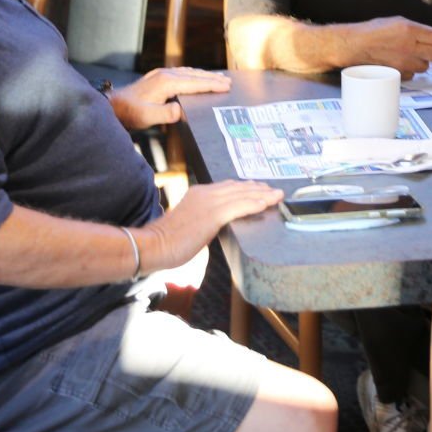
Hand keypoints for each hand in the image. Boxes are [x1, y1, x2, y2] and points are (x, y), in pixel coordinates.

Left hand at [111, 66, 230, 127]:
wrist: (113, 105)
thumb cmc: (130, 112)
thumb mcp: (147, 117)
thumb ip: (165, 114)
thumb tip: (180, 110)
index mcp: (166, 83)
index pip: (195, 83)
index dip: (212, 85)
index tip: (226, 86)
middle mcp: (166, 74)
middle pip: (195, 75)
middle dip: (212, 78)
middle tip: (229, 81)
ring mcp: (161, 74)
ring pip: (189, 72)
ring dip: (204, 75)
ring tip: (218, 78)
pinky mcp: (158, 77)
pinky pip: (182, 73)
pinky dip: (194, 74)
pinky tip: (196, 77)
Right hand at [140, 181, 283, 268]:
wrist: (153, 245)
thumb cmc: (166, 241)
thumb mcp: (187, 223)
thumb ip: (201, 220)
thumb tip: (211, 226)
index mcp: (198, 193)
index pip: (227, 186)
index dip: (245, 187)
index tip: (259, 189)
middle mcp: (205, 193)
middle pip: (238, 187)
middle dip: (258, 188)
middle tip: (274, 190)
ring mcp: (209, 202)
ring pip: (242, 195)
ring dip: (263, 194)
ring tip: (277, 196)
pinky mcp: (212, 215)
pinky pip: (239, 206)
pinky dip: (255, 203)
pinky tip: (267, 203)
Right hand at [348, 16, 431, 77]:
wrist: (355, 46)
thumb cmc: (373, 32)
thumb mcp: (398, 21)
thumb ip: (417, 29)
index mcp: (410, 30)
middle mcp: (409, 47)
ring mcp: (404, 63)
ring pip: (426, 67)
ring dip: (422, 62)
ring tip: (411, 56)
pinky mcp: (399, 74)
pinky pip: (413, 74)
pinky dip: (410, 70)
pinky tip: (401, 63)